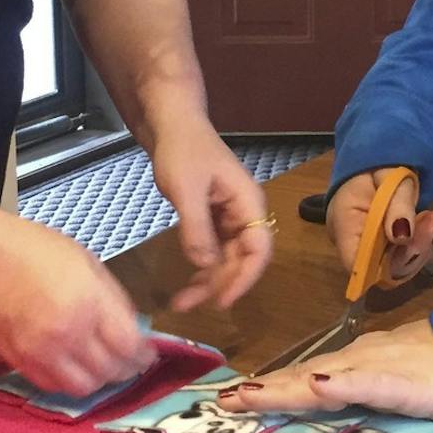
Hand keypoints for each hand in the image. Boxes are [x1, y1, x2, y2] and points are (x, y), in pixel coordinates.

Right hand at [0, 210, 150, 396]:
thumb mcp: (87, 261)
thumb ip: (111, 298)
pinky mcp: (19, 363)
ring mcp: (41, 353)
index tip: (149, 353)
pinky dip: (69, 382)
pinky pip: (53, 387)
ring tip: (104, 367)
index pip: (129, 346)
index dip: (145, 355)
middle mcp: (68, 334)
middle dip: (127, 369)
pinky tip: (75, 367)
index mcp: (89, 303)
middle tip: (132, 362)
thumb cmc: (37, 248)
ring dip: (100, 380)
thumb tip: (131, 327)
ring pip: (83, 388)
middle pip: (110, 372)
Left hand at [148, 113, 274, 311]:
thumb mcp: (186, 189)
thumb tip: (205, 265)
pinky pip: (214, 251)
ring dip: (208, 282)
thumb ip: (197, 227)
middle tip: (188, 306)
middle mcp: (244, 214)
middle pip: (242, 259)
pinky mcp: (214, 220)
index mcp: (248, 203)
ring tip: (182, 303)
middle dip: (219, 285)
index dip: (245, 278)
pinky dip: (202, 268)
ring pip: (227, 260)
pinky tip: (187, 283)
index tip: (222, 301)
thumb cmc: (183, 150)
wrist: (172, 126)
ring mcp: (229, 218)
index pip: (259, 248)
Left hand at [217, 318, 432, 421]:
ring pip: (328, 378)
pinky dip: (345, 384)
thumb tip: (330, 383)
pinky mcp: (408, 382)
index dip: (271, 385)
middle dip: (265, 390)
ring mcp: (383, 368)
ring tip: (250, 394)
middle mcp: (363, 358)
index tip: (234, 396)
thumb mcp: (400, 372)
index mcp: (360, 358)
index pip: (308, 373)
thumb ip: (367, 378)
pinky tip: (321, 385)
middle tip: (223, 402)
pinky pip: (373, 384)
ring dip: (287, 387)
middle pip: (306, 376)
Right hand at [327, 168, 432, 281]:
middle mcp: (353, 243)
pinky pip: (404, 257)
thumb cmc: (379, 162)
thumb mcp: (390, 176)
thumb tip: (403, 238)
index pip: (358, 265)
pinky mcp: (385, 247)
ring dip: (425, 247)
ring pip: (398, 266)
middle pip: (383, 269)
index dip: (388, 264)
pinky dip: (426, 246)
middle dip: (416, 251)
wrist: (379, 156)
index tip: (418, 240)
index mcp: (343, 224)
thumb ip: (397, 205)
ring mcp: (370, 247)